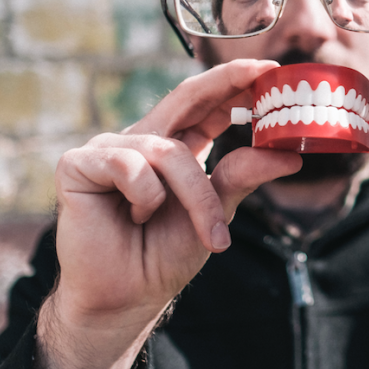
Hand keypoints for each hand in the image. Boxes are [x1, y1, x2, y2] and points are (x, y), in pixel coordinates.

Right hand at [37, 59, 301, 368]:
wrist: (126, 297)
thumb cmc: (165, 254)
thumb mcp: (216, 212)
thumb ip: (243, 177)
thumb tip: (290, 157)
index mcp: (175, 147)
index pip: (208, 105)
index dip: (236, 84)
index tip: (272, 70)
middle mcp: (143, 140)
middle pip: (186, 96)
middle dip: (225, 81)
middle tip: (262, 73)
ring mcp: (109, 149)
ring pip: (169, 151)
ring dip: (196, 196)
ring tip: (206, 234)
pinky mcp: (79, 164)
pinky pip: (130, 166)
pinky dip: (145, 197)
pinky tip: (133, 218)